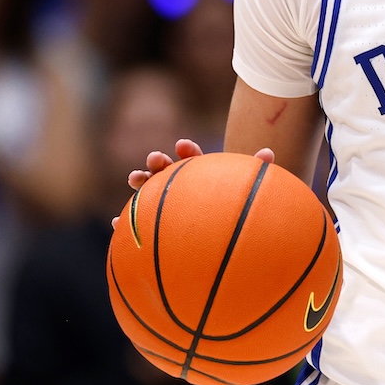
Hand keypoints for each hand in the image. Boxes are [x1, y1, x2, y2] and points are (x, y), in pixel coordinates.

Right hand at [112, 143, 275, 228]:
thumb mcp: (246, 190)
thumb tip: (268, 153)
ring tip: (134, 178)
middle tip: (156, 158)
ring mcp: (163, 207)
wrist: (222, 239)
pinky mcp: (152, 228)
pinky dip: (125, 223)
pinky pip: (135, 225)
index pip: (194, 159)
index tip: (183, 145)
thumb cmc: (234, 209)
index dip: (188, 151)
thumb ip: (255, 172)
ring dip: (140, 183)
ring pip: (147, 193)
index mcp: (201, 176)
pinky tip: (116, 224)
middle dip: (159, 163)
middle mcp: (179, 188)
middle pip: (166, 171)